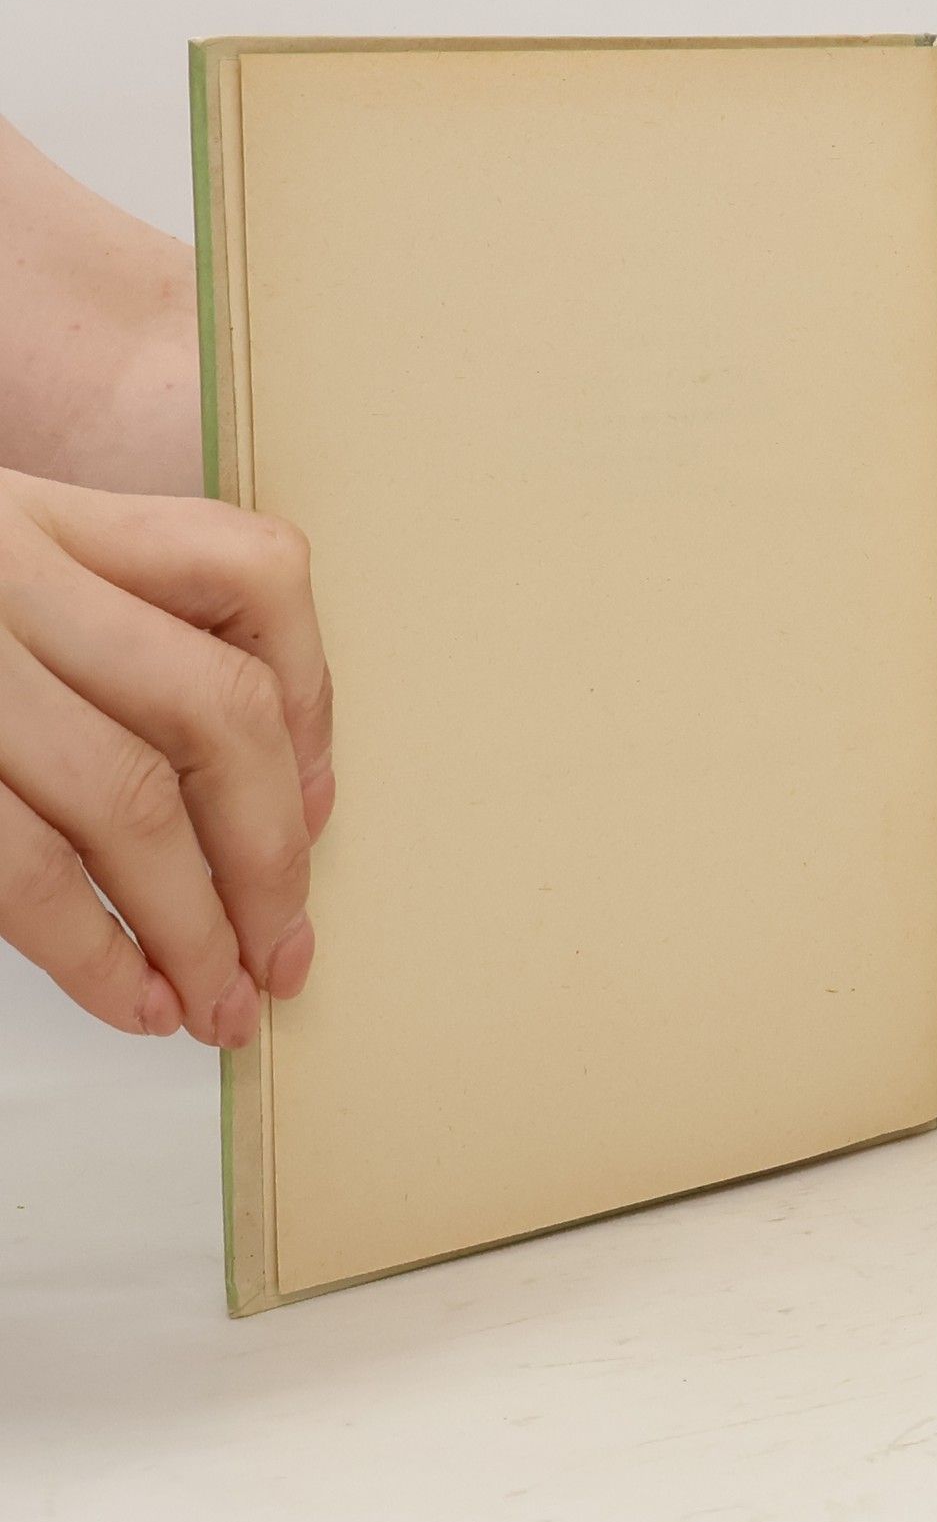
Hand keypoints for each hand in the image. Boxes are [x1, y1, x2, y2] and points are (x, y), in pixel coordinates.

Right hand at [0, 467, 331, 1044]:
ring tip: (217, 1005)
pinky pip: (20, 864)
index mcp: (45, 516)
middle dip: (271, 853)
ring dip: (195, 925)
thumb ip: (101, 635)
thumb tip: (273, 794)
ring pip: (129, 799)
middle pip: (217, 709)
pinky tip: (129, 1000)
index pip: (251, 572)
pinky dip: (90, 950)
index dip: (316, 704)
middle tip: (285, 953)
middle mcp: (3, 568)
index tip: (319, 811)